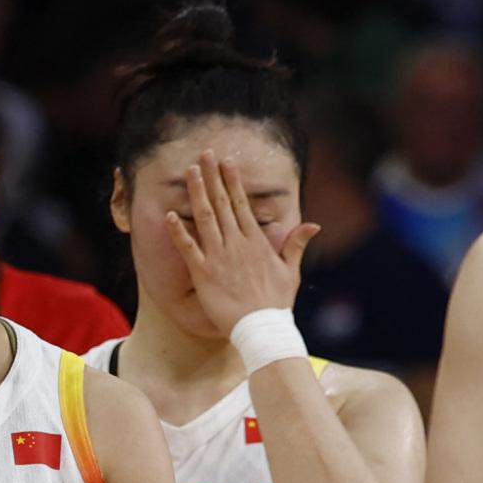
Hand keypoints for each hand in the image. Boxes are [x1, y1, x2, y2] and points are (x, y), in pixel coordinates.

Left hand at [168, 156, 317, 341]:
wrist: (262, 328)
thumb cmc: (276, 303)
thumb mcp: (290, 271)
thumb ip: (296, 244)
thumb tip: (314, 224)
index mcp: (256, 241)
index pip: (242, 204)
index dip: (232, 182)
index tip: (226, 162)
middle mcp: (237, 244)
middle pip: (222, 204)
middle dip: (213, 177)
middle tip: (204, 154)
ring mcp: (219, 257)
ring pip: (205, 218)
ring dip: (197, 193)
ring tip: (190, 171)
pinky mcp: (204, 273)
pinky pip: (188, 249)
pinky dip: (178, 232)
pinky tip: (169, 215)